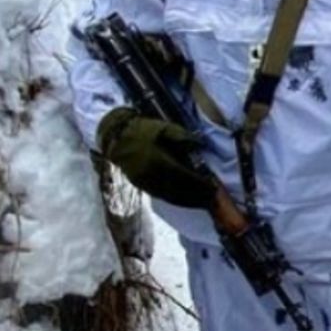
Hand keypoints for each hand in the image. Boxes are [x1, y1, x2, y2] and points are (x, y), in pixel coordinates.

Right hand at [96, 107, 214, 208]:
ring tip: (202, 203)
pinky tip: (185, 200)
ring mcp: (147, 183)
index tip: (213, 187)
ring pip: (171, 197)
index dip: (200, 184)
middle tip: (211, 199)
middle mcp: (153, 175)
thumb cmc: (143, 130)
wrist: (117, 137)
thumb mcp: (165, 127)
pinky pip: (162, 197)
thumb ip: (183, 137)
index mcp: (159, 160)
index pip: (185, 177)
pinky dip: (176, 200)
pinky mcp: (143, 186)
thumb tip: (201, 145)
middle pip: (179, 191)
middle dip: (197, 197)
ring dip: (188, 202)